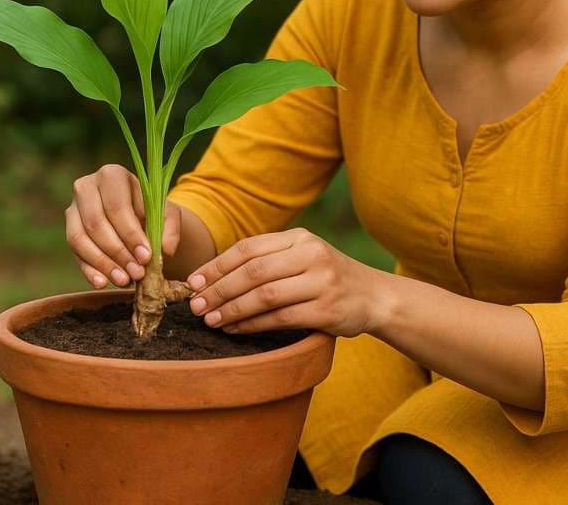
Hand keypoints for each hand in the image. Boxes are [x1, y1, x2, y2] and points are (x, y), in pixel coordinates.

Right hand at [66, 164, 183, 288]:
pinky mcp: (69, 230)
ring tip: (124, 280)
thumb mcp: (167, 213)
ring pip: (79, 239)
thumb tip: (164, 250)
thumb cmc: (151, 210)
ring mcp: (73, 208)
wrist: (138, 215)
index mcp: (112, 175)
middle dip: (118, 252)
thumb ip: (170, 228)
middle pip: (96, 224)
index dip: (131, 235)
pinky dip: (88, 270)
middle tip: (137, 273)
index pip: (117, 207)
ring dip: (102, 264)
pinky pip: (74, 252)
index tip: (146, 257)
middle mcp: (86, 187)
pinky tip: (103, 282)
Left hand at [184, 228, 384, 337]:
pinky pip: (280, 318)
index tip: (193, 282)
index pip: (248, 248)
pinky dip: (252, 325)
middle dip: (219, 289)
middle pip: (253, 272)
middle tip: (196, 305)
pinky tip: (235, 329)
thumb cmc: (327, 278)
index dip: (216, 265)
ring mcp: (321, 282)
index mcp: (300, 237)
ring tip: (211, 320)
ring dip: (232, 309)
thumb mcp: (302, 257)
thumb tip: (212, 278)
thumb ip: (268, 261)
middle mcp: (311, 254)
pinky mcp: (327, 310)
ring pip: (264, 296)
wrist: (374, 297)